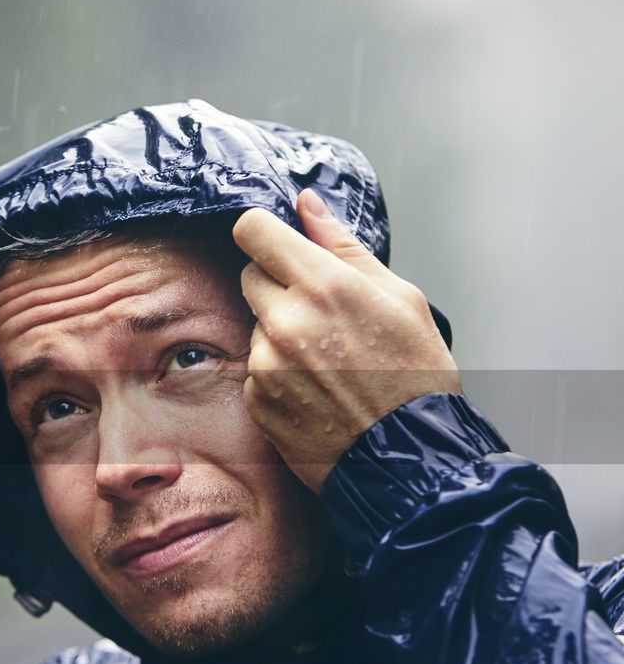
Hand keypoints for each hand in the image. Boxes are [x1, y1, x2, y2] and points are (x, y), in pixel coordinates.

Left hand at [232, 190, 461, 492]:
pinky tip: (314, 386)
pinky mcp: (255, 398)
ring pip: (255, 323)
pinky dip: (276, 370)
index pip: (253, 231)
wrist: (407, 458)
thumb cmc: (415, 378)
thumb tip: (307, 205)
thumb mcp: (400, 298)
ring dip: (279, 331)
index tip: (276, 242)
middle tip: (320, 310)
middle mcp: (285, 322)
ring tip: (327, 358)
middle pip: (249, 275)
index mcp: (324, 287)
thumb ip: (343, 246)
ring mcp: (265, 363)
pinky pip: (255, 366)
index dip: (263, 232)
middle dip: (277, 283)